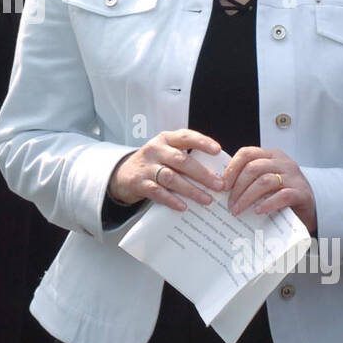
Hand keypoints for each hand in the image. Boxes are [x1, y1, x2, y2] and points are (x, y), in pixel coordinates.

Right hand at [107, 129, 224, 209]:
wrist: (122, 174)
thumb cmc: (154, 163)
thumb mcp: (166, 153)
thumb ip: (184, 158)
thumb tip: (215, 174)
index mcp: (165, 139)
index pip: (185, 136)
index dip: (202, 142)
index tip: (218, 151)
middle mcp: (155, 150)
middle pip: (181, 160)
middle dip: (202, 174)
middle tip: (219, 185)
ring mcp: (146, 166)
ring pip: (171, 178)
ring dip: (191, 190)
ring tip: (207, 199)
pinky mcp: (139, 183)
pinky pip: (157, 192)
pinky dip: (171, 199)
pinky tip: (183, 206)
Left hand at [223, 147, 315, 234]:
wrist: (310, 205)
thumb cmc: (283, 191)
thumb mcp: (266, 179)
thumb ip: (250, 178)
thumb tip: (222, 186)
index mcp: (271, 155)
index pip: (247, 153)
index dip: (232, 168)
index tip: (222, 185)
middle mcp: (283, 162)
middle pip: (253, 168)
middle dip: (237, 187)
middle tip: (229, 203)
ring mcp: (293, 176)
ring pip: (265, 181)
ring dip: (247, 197)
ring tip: (238, 209)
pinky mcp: (301, 192)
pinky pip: (282, 195)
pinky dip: (267, 203)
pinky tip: (258, 211)